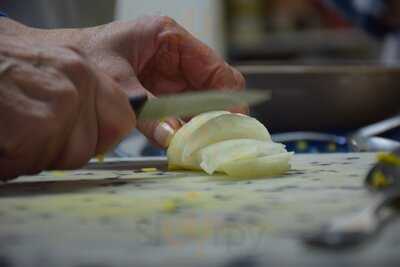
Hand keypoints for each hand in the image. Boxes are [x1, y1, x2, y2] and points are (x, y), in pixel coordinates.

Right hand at [0, 35, 134, 179]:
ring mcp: (60, 103)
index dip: (103, 137)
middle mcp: (78, 82)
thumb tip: (102, 125)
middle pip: (91, 146)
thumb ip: (78, 95)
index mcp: (83, 68)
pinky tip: (2, 135)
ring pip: (67, 158)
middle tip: (30, 132)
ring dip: (35, 154)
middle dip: (62, 150)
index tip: (82, 139)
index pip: (122, 118)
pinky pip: (32, 162)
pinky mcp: (36, 127)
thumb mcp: (46, 68)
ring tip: (12, 128)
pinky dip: (11, 160)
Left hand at [70, 16, 245, 145]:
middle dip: (216, 115)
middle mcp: (176, 56)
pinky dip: (185, 128)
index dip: (228, 97)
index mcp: (169, 38)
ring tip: (200, 146)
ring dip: (201, 125)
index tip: (232, 123)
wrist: (63, 64)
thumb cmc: (86, 57)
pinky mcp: (163, 93)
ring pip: (201, 104)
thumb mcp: (117, 82)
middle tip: (215, 141)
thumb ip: (147, 110)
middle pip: (214, 88)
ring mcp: (171, 76)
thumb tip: (173, 137)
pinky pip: (183, 113)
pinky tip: (183, 142)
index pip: (216, 68)